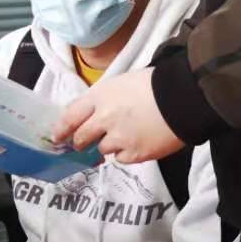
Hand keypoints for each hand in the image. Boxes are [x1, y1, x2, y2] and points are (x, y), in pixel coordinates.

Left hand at [53, 68, 185, 164]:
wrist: (183, 97)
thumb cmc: (154, 84)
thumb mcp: (121, 83)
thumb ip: (102, 99)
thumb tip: (89, 115)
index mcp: (100, 97)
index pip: (70, 116)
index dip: (61, 129)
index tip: (58, 137)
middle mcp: (104, 119)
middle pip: (81, 138)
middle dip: (80, 142)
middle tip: (84, 144)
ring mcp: (119, 138)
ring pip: (101, 150)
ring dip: (108, 145)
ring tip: (126, 135)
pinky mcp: (135, 154)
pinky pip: (121, 158)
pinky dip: (126, 153)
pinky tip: (138, 141)